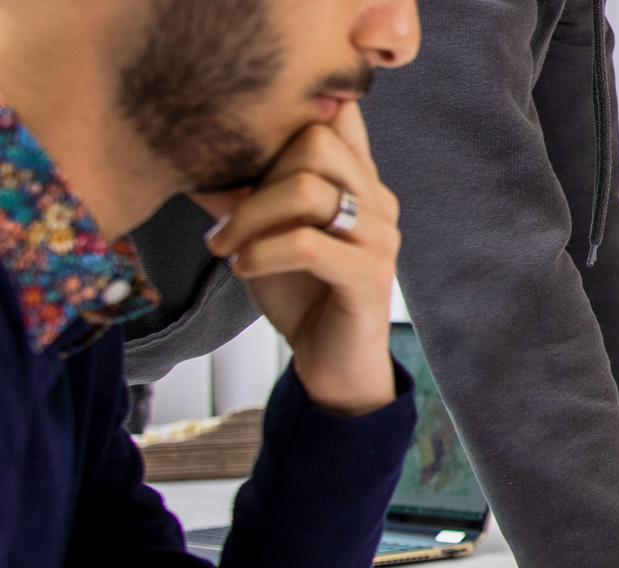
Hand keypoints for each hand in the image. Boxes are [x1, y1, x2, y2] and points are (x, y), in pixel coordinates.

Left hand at [197, 102, 399, 416]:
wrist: (332, 362)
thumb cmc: (300, 293)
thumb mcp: (262, 232)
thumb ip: (243, 192)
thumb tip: (191, 154)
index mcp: (358, 180)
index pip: (339, 111)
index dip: (295, 106)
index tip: (245, 140)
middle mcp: (377, 199)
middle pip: (313, 139)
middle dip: (253, 175)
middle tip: (225, 220)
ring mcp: (379, 236)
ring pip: (306, 189)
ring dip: (248, 217)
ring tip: (225, 248)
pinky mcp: (370, 276)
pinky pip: (307, 244)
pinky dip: (262, 252)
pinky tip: (243, 268)